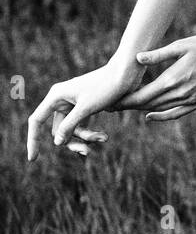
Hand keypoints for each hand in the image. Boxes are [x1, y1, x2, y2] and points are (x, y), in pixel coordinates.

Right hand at [26, 55, 146, 162]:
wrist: (125, 73)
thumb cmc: (105, 87)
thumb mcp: (87, 108)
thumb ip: (70, 125)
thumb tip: (57, 143)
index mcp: (56, 96)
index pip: (37, 121)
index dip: (33, 140)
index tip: (32, 159)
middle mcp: (60, 100)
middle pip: (58, 130)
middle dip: (72, 141)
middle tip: (87, 152)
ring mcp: (72, 104)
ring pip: (71, 130)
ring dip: (85, 137)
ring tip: (104, 138)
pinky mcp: (83, 107)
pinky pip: (80, 126)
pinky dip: (90, 133)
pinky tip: (103, 137)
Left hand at [115, 29, 195, 122]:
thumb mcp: (180, 45)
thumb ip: (158, 55)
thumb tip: (136, 59)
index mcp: (172, 79)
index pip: (142, 96)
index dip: (125, 100)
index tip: (111, 102)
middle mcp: (180, 93)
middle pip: (148, 105)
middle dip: (129, 106)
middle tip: (112, 106)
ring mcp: (191, 100)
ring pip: (160, 109)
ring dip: (142, 110)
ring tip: (127, 108)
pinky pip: (177, 114)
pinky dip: (162, 117)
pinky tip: (151, 117)